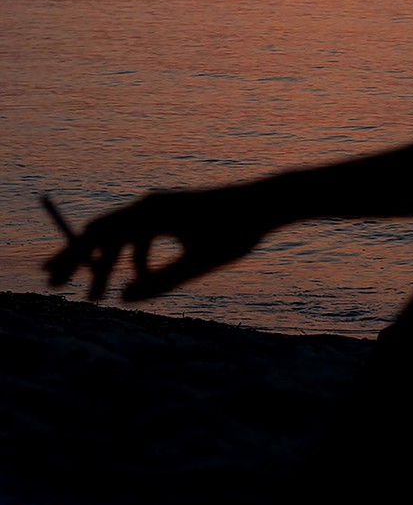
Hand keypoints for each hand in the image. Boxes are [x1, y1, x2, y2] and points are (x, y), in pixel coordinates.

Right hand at [43, 186, 270, 300]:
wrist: (263, 204)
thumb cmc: (233, 232)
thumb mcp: (196, 264)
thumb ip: (160, 283)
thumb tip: (124, 300)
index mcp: (151, 212)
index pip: (99, 235)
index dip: (74, 259)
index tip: (58, 284)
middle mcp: (150, 204)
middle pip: (102, 231)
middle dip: (79, 258)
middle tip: (56, 284)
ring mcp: (160, 206)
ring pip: (121, 234)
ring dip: (108, 263)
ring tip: (99, 294)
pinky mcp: (172, 211)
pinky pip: (141, 234)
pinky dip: (133, 257)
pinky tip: (140, 280)